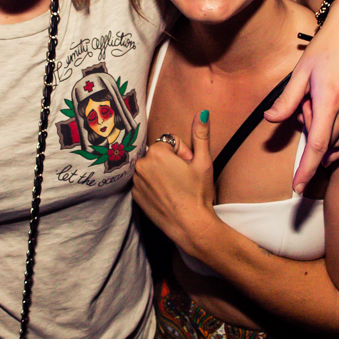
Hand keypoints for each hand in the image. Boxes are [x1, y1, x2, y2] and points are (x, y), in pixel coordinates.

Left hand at [131, 111, 217, 251]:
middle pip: (159, 154)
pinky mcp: (135, 196)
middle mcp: (141, 165)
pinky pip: (145, 183)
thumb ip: (200, 134)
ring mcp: (136, 182)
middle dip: (171, 162)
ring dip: (162, 173)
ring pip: (151, 168)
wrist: (190, 226)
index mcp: (156, 152)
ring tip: (176, 188)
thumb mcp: (203, 161)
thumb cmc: (198, 193)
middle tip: (184, 178)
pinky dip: (154, 186)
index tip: (189, 167)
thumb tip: (203, 113)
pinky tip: (167, 196)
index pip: (170, 143)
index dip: (183, 154)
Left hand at [267, 0, 338, 192]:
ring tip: (316, 109)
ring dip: (325, 139)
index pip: (316, 145)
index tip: (298, 187)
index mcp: (329, 100)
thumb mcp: (302, 70)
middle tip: (305, 106)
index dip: (306, 169)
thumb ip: (287, 99)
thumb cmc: (328, 44)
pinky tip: (332, 139)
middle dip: (310, 136)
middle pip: (327, 144)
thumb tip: (270, 119)